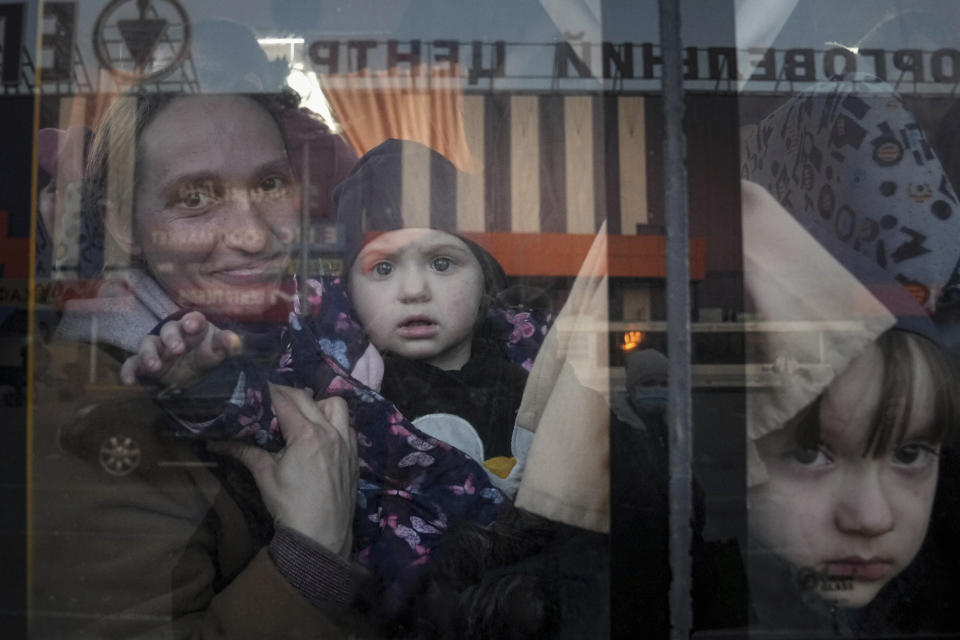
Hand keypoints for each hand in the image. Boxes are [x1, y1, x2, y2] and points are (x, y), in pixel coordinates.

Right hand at [120, 311, 241, 386]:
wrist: (195, 372)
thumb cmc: (207, 352)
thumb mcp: (218, 350)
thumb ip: (226, 344)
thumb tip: (236, 341)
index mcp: (193, 327)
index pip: (193, 319)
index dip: (191, 321)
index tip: (191, 327)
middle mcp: (173, 334)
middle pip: (168, 330)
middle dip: (171, 338)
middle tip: (177, 349)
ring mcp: (158, 348)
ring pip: (148, 344)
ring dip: (149, 354)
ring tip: (154, 366)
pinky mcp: (145, 363)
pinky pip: (132, 364)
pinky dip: (128, 371)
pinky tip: (128, 381)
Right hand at [210, 385, 357, 557]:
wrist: (321, 536)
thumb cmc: (291, 506)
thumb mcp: (265, 476)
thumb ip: (244, 452)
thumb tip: (215, 441)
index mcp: (307, 435)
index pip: (285, 401)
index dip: (269, 391)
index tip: (257, 386)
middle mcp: (330, 432)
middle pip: (307, 398)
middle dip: (287, 394)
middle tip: (270, 398)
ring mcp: (346, 442)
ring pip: (336, 405)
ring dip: (317, 403)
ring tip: (302, 415)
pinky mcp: (354, 454)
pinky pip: (347, 425)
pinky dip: (334, 421)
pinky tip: (320, 433)